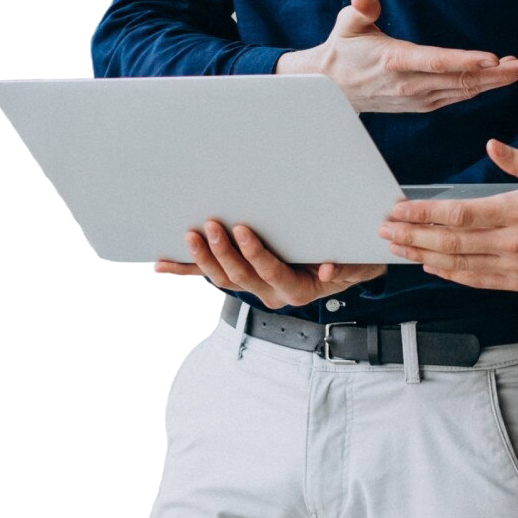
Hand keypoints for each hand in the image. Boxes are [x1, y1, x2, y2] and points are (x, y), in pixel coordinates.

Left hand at [158, 220, 385, 310]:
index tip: (243, 230)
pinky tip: (162, 265)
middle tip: (211, 225)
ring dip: (201, 260)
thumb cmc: (350, 259)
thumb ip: (346, 266)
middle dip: (223, 252)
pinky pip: (210, 277)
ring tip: (188, 237)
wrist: (345, 267)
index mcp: (296, 289)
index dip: (255, 255)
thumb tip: (325, 269)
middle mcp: (271, 293)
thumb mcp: (356, 262)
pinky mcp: (240, 278)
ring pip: (223, 278)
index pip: (272, 273)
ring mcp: (253, 287)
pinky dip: (185, 271)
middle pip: (241, 277)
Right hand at [276, 0, 517, 113]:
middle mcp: (411, 84)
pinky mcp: (424, 104)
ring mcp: (419, 97)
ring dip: (496, 81)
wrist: (331, 89)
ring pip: (465, 90)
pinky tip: (500, 75)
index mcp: (395, 61)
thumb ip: (359, 10)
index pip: (436, 62)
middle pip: (461, 80)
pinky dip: (482, 86)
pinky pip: (459, 95)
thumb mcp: (346, 25)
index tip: (495, 58)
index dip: (467, 61)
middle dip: (499, 74)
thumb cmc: (343, 50)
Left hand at [378, 140, 517, 291]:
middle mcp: (511, 243)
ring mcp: (514, 267)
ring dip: (422, 255)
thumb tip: (491, 144)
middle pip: (450, 242)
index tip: (399, 210)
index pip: (458, 214)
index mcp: (517, 212)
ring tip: (397, 248)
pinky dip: (449, 274)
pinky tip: (430, 266)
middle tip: (385, 230)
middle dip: (412, 236)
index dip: (423, 214)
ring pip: (457, 264)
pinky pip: (476, 280)